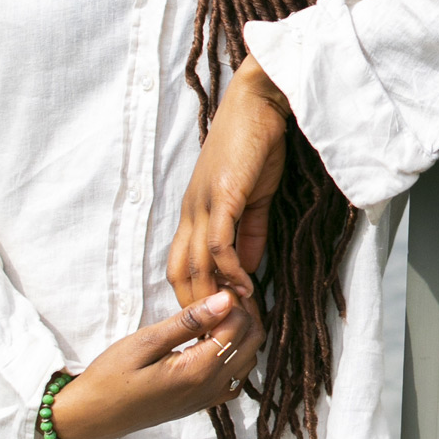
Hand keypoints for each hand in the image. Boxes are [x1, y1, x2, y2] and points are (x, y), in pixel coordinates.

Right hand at [48, 288, 262, 438]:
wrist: (93, 416)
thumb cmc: (111, 377)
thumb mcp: (145, 342)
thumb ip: (188, 322)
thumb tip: (225, 299)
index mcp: (199, 370)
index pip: (239, 325)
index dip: (232, 300)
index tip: (214, 284)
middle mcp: (212, 387)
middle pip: (253, 341)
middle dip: (244, 312)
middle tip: (219, 294)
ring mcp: (210, 398)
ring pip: (249, 358)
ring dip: (240, 332)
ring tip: (215, 314)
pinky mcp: (204, 402)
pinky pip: (236, 376)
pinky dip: (234, 354)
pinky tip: (212, 341)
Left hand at [168, 59, 289, 307]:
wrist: (260, 103)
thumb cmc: (257, 145)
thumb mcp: (253, 198)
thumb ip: (249, 233)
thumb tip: (249, 269)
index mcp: (195, 212)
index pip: (181, 266)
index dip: (194, 297)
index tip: (215, 322)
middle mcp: (191, 211)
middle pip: (178, 272)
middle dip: (197, 307)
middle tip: (218, 336)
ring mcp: (203, 204)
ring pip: (194, 263)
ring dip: (212, 296)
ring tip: (231, 321)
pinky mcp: (222, 196)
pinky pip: (217, 243)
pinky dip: (230, 270)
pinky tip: (245, 287)